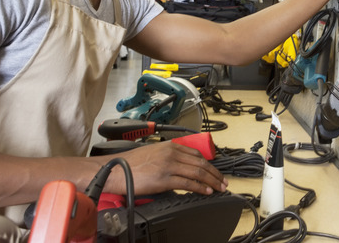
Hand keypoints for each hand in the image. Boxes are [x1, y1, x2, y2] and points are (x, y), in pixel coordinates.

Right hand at [106, 140, 227, 195]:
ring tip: (219, 188)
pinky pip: (188, 183)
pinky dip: (200, 188)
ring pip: (198, 173)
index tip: (216, 171)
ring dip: (212, 181)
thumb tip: (181, 168)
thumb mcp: (153, 153)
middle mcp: (172, 154)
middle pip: (201, 163)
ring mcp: (169, 165)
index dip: (209, 164)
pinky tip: (206, 191)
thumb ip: (169, 157)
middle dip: (215, 174)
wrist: (114, 170)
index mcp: (170, 146)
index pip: (197, 154)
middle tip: (223, 181)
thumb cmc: (129, 164)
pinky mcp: (165, 179)